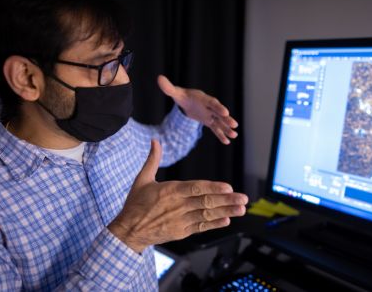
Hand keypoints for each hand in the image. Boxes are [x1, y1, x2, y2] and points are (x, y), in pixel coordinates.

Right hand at [108, 140, 247, 252]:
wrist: (128, 231)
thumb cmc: (136, 204)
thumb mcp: (142, 179)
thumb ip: (152, 160)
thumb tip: (155, 141)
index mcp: (170, 191)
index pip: (196, 188)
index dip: (213, 188)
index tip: (228, 187)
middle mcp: (177, 206)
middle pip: (206, 202)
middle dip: (227, 200)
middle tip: (243, 198)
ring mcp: (180, 220)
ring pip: (207, 215)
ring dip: (226, 212)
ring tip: (241, 209)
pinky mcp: (181, 232)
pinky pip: (201, 227)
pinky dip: (214, 224)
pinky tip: (226, 220)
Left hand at [158, 75, 238, 144]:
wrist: (187, 101)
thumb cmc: (182, 96)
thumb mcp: (175, 93)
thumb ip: (169, 88)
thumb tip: (159, 79)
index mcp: (204, 99)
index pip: (212, 103)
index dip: (219, 107)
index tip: (226, 112)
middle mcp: (209, 107)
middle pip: (220, 113)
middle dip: (227, 119)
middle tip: (234, 124)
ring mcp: (211, 114)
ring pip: (220, 122)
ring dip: (227, 128)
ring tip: (234, 135)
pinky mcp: (210, 121)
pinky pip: (216, 129)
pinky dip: (221, 135)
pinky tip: (227, 142)